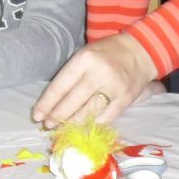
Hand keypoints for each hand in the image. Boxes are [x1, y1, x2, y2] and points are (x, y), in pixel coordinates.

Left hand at [32, 32, 156, 126]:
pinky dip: (93, 124)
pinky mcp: (126, 99)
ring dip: (73, 123)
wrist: (141, 51)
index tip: (38, 116)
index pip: (61, 85)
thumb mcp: (85, 55)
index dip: (47, 103)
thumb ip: (71, 76)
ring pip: (88, 112)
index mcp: (85, 59)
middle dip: (57, 116)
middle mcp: (99, 73)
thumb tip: (52, 103)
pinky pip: (106, 117)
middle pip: (73, 101)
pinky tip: (84, 127)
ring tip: (63, 128)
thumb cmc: (107, 53)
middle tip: (48, 125)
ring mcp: (114, 87)